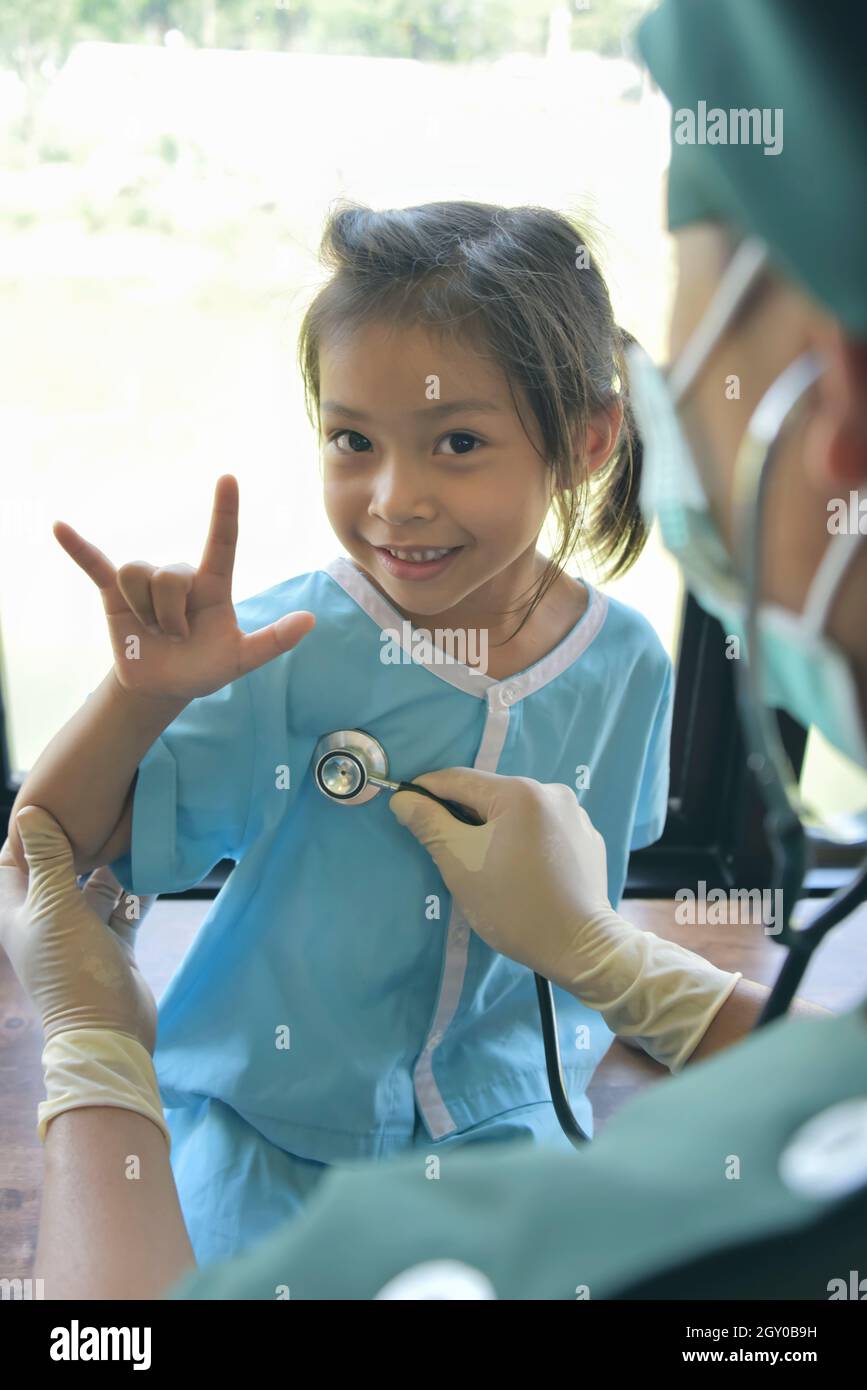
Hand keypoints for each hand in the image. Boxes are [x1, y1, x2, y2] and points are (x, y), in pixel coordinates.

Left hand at [0, 806, 158, 1050]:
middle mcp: (48, 916)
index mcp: (20, 909)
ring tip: (137, 826)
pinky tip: (156, 861)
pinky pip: (125, 903)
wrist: (110, 1032)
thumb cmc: (72, 969)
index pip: (16, 858)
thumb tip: (29, 811)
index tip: (59, 798)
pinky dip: (138, 885)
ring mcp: (83, 929)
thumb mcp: (55, 907)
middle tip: (106, 804)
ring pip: (97, 883)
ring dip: (114, 861)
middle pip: (60, 867)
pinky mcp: (114, 940)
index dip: (31, 830)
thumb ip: (46, 859)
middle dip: (81, 839)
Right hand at [53, 474, 315, 701]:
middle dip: (171, 614)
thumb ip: (273, 641)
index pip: (222, 542)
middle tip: (176, 637)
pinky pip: (95, 564)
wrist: (163, 687)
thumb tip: (311, 620)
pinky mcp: (114, 593)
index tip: (229, 479)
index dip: (225, 511)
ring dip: (145, 611)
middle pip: (170, 574)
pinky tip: (59, 528)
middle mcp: (180, 576)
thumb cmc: (205, 669)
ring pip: (139, 574)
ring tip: (154, 630)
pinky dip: (77, 548)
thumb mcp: (241, 659)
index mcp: (213, 586)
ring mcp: (146, 583)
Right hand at [388, 769, 613, 987]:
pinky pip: (545, 829)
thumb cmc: (514, 906)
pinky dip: (526, 841)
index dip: (427, 790)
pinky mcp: (588, 839)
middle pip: (491, 795)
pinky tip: (523, 870)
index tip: (405, 804)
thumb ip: (429, 824)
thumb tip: (404, 798)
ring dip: (497, 828)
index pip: (459, 779)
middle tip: (447, 847)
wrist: (580, 948)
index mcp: (520, 792)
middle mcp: (553, 792)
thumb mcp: (460, 864)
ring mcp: (576, 815)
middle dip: (465, 816)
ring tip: (487, 863)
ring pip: (519, 812)